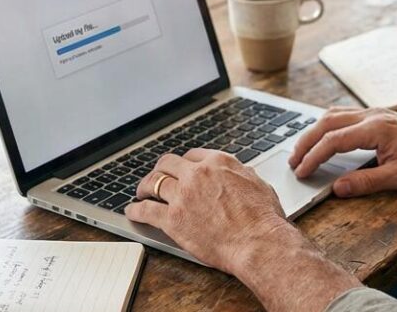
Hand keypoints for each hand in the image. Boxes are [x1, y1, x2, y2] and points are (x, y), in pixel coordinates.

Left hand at [126, 149, 292, 271]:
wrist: (258, 242)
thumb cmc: (264, 218)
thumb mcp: (258, 184)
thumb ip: (241, 175)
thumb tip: (238, 174)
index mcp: (219, 163)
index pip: (193, 156)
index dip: (184, 164)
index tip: (181, 169)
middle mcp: (197, 174)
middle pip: (168, 164)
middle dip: (161, 169)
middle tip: (158, 176)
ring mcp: (183, 196)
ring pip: (153, 183)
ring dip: (144, 187)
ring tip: (141, 192)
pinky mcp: (173, 219)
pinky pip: (146, 210)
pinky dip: (136, 210)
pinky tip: (132, 211)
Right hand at [288, 107, 396, 197]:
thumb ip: (365, 183)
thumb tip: (337, 188)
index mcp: (374, 129)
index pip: (332, 141)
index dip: (313, 157)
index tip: (301, 171)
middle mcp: (371, 115)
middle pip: (326, 123)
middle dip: (306, 142)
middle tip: (293, 162)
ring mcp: (374, 113)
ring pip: (333, 115)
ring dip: (315, 132)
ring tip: (303, 151)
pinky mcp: (377, 115)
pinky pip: (344, 115)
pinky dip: (327, 126)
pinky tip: (324, 137)